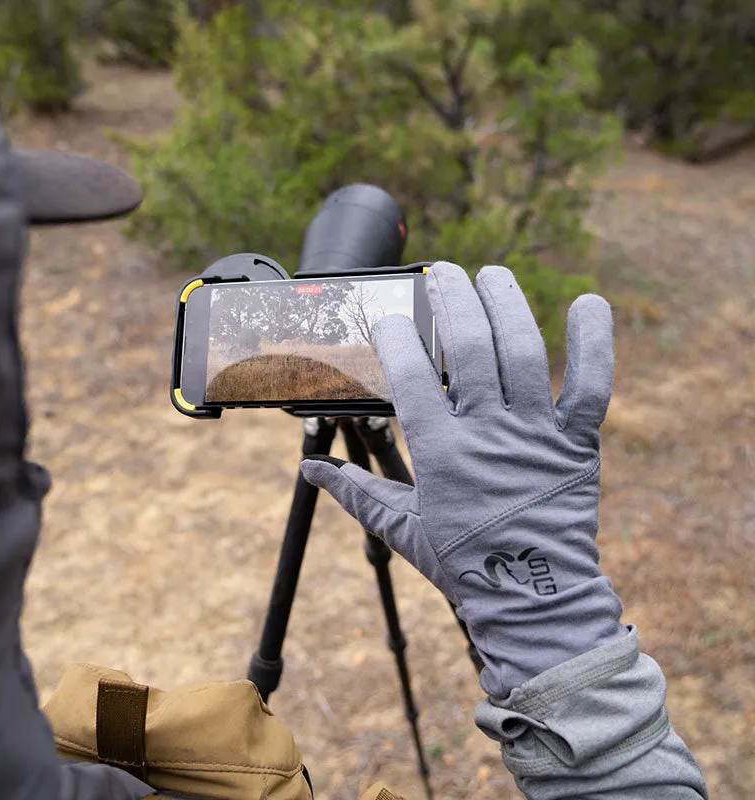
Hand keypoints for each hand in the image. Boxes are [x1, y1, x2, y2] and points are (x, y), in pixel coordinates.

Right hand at [301, 262, 624, 695]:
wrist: (533, 598)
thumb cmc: (463, 562)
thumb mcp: (401, 529)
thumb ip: (355, 493)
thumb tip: (310, 469)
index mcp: (443, 455)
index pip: (412, 380)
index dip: (397, 338)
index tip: (389, 315)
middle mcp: (490, 435)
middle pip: (469, 350)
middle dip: (453, 301)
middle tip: (443, 272)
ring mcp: (535, 434)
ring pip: (522, 353)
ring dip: (506, 304)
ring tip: (491, 274)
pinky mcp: (575, 441)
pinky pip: (592, 385)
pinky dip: (594, 342)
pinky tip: (588, 302)